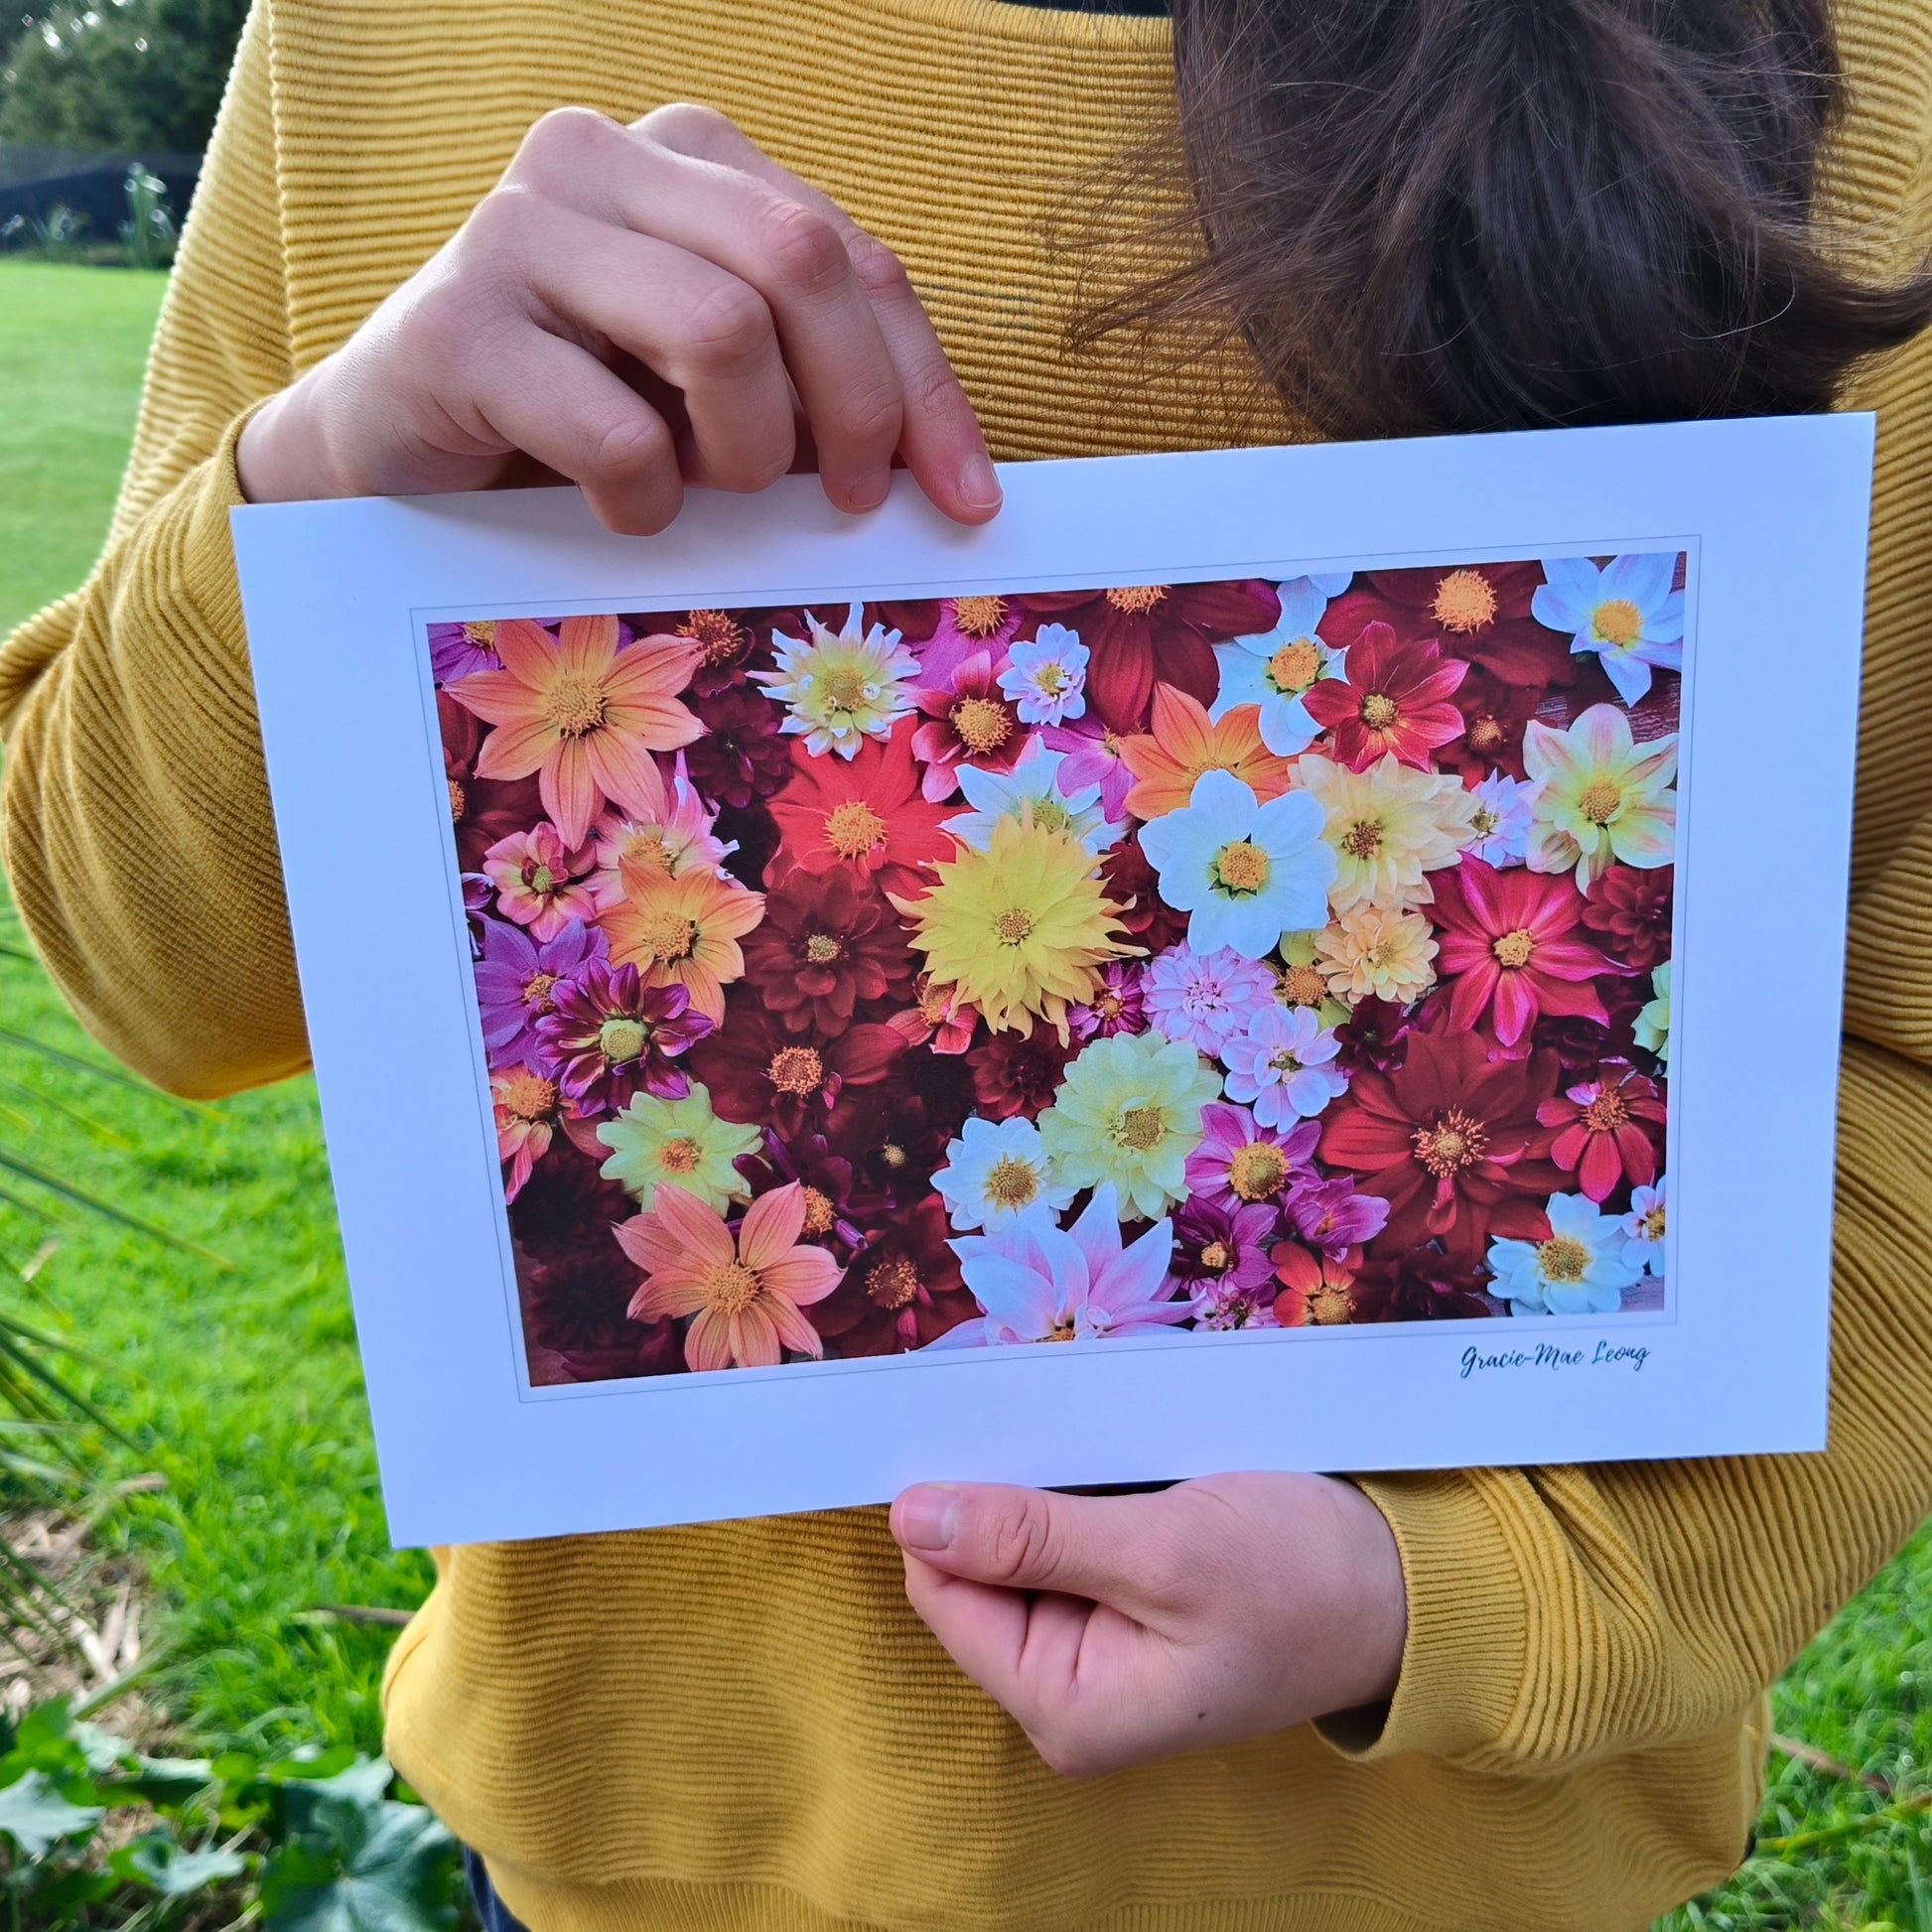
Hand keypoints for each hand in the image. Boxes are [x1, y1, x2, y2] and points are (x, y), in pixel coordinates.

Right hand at [237, 102, 998, 532]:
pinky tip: (621, 509)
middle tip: (847, 504)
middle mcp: (604, 159)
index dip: (926, 387)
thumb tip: (946, 479)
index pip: (855, 258)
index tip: (966, 502)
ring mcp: (518, 229)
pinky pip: (616, 430)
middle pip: (803, 264)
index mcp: (690, 159)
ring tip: (708, 492)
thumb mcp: (718, 391)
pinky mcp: (452, 330)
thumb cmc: (577, 422)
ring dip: (745, 451)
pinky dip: (645, 499)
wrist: (395, 455)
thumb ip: (812, 388)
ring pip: (721, 330)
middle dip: (855, 409)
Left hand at [890, 1472, 1406, 1777]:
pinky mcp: (1125, 1604)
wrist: (1408, 1586)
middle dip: (1007, 1489)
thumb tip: (911, 1514)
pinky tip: (1112, 1451)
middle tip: (1059, 1423)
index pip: (944, 1591)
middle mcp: (1068, 1690)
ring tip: (1097, 1434)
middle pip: (976, 1566)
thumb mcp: (1166, 1552)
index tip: (979, 1424)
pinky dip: (1079, 1485)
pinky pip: (1066, 1534)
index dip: (951, 1506)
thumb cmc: (1302, 1579)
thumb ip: (1031, 1537)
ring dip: (1046, 1480)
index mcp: (1065, 1707)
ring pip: (1019, 1540)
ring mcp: (1097, 1647)